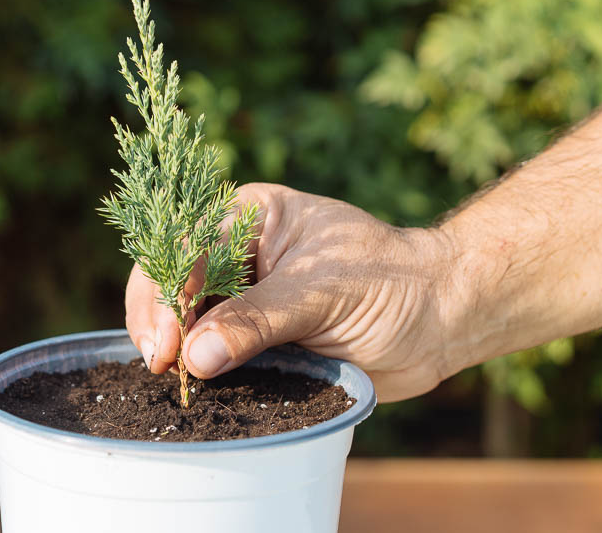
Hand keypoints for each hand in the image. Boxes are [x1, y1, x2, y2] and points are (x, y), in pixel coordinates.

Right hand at [125, 182, 459, 402]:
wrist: (442, 321)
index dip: (169, 290)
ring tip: (170, 379)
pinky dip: (197, 367)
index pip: (189, 246)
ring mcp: (244, 295)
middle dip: (160, 318)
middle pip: (174, 278)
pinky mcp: (254, 336)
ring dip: (174, 346)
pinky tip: (188, 385)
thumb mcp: (321, 293)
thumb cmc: (392, 283)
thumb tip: (196, 356)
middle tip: (161, 363)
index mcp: (251, 215)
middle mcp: (238, 251)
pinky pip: (211, 350)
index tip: (169, 340)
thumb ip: (257, 320)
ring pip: (185, 316)